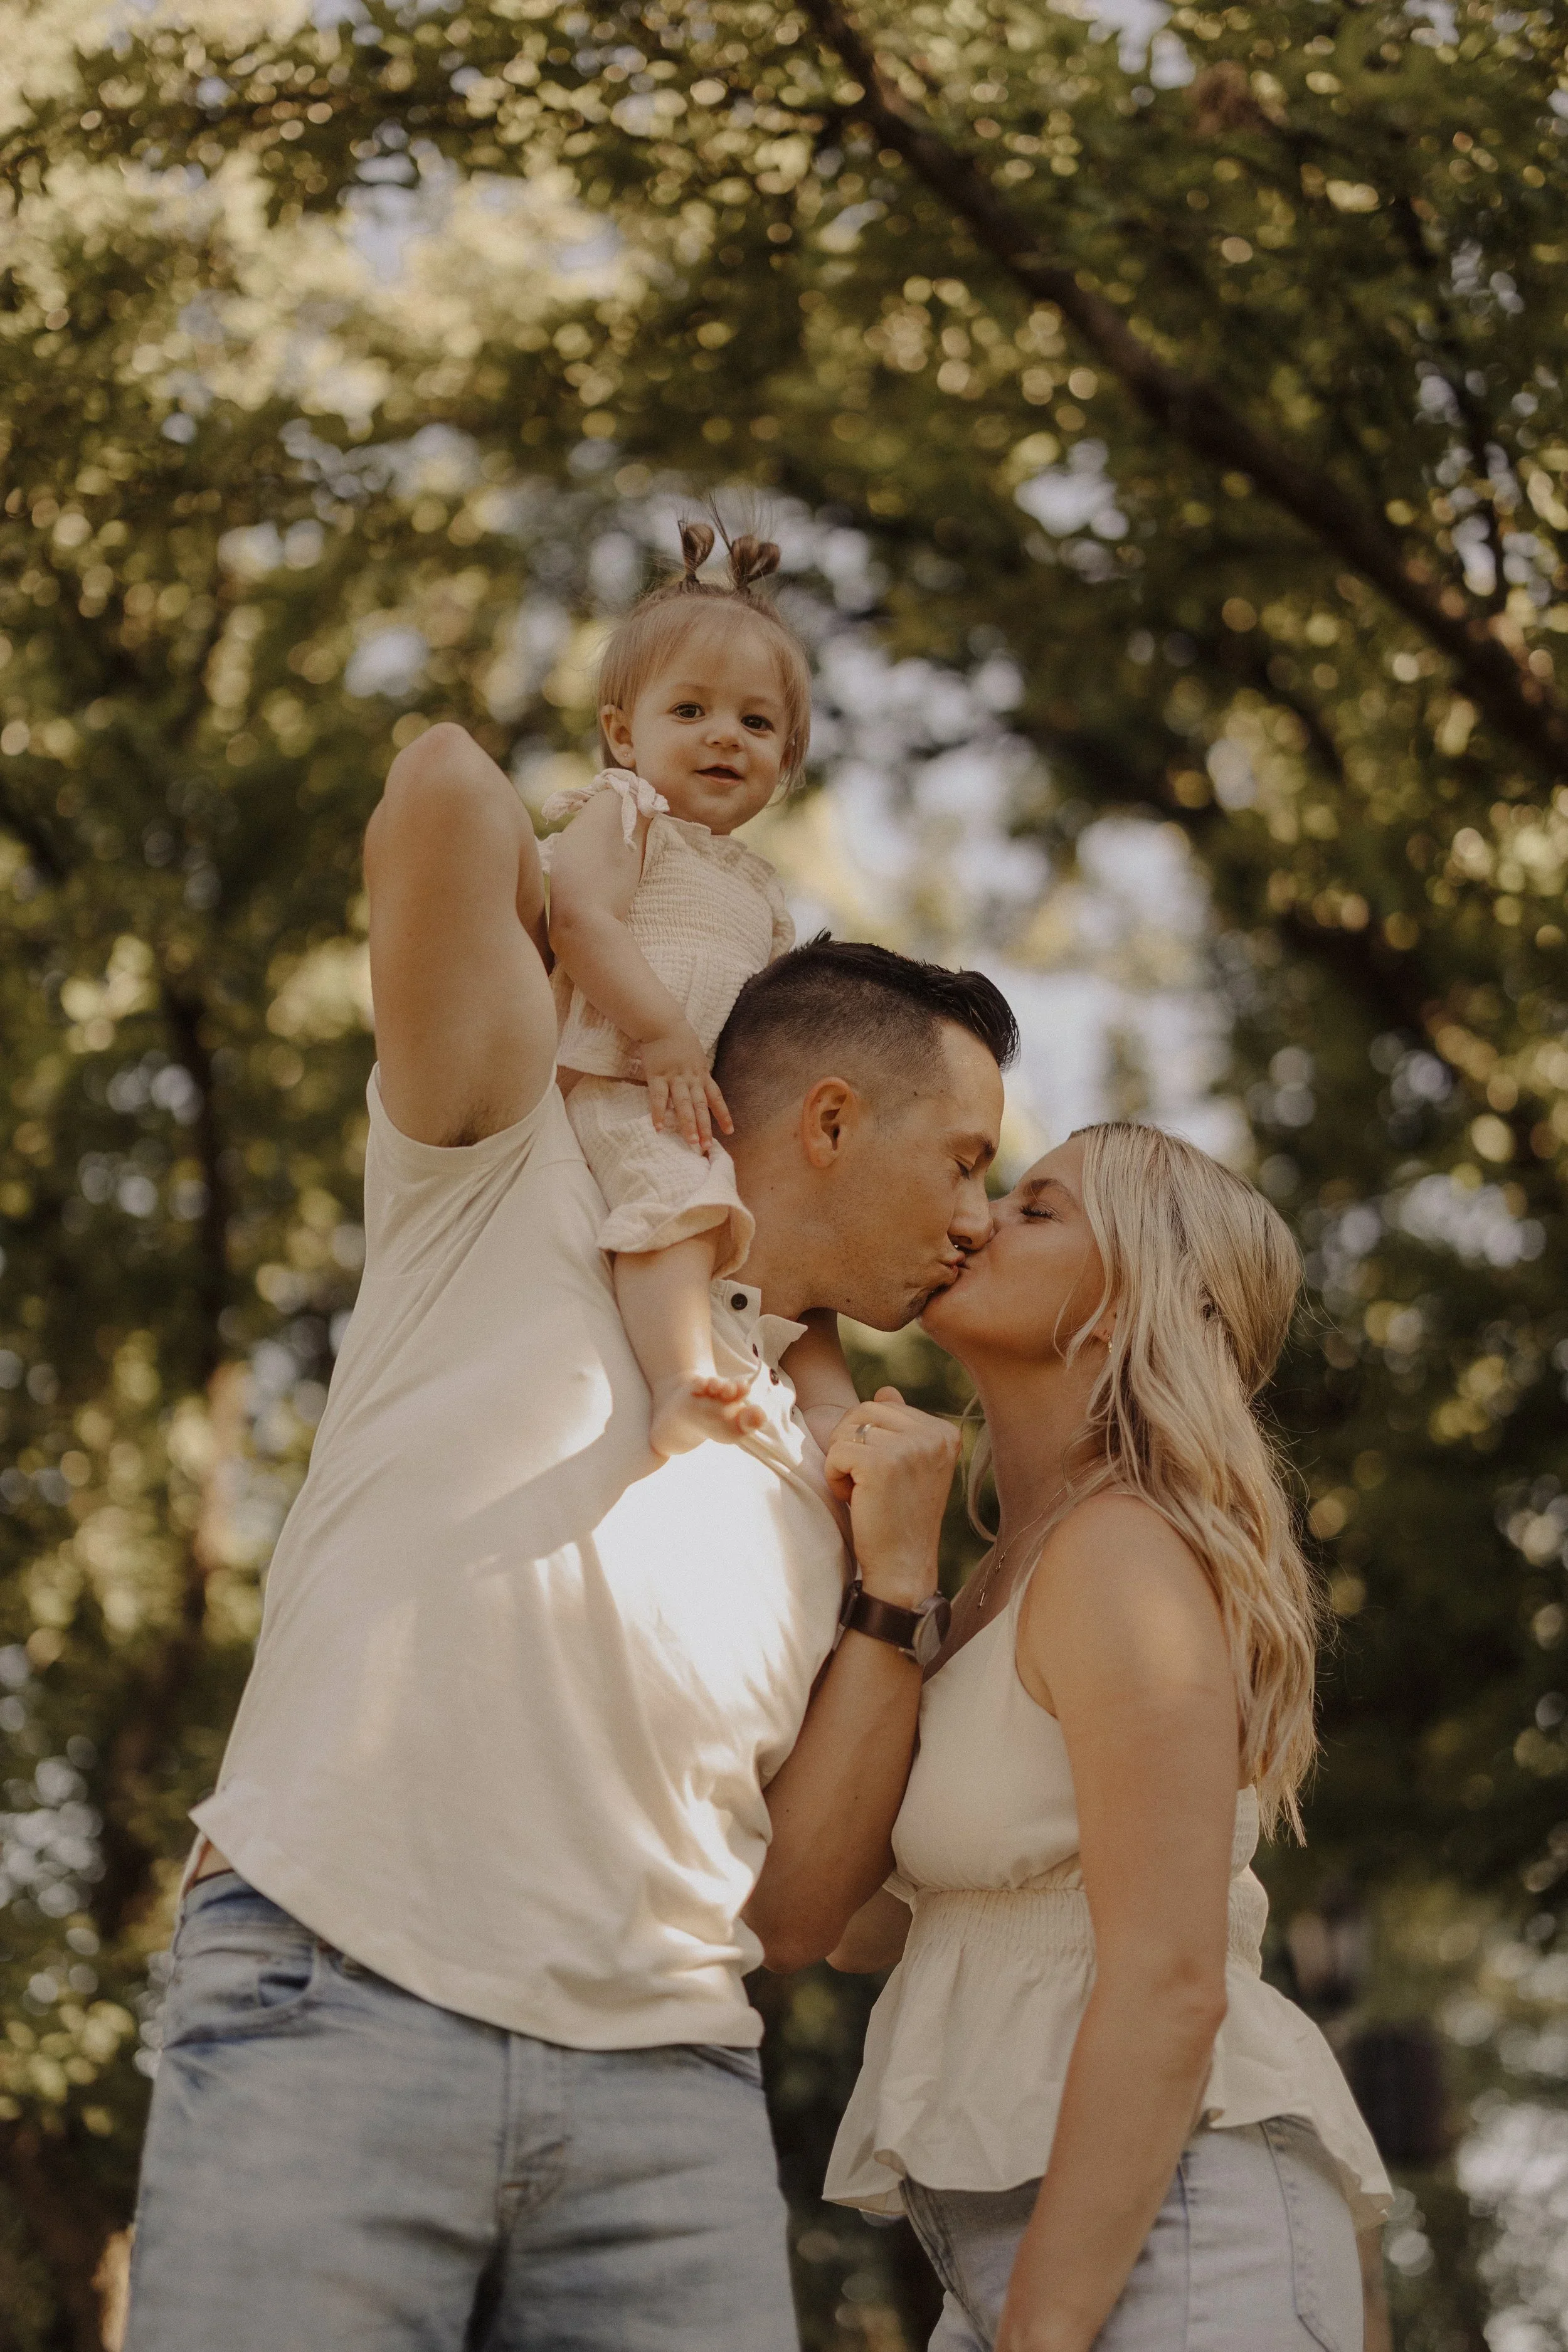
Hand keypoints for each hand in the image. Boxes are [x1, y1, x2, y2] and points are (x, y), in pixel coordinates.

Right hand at [641, 1023, 732, 1152]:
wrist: (663, 1023)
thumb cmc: (679, 1041)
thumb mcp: (696, 1058)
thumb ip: (699, 1074)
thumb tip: (702, 1092)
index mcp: (702, 1074)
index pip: (716, 1098)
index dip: (723, 1115)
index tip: (730, 1132)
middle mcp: (691, 1078)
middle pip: (701, 1106)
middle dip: (705, 1127)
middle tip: (707, 1147)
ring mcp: (674, 1077)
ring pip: (684, 1105)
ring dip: (688, 1125)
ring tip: (691, 1143)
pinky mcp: (657, 1075)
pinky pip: (658, 1097)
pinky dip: (658, 1113)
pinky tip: (659, 1128)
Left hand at [822, 1390, 958, 1609]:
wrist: (903, 1566)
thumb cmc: (901, 1518)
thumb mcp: (910, 1466)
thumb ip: (901, 1426)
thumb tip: (885, 1390)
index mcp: (944, 1432)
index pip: (884, 1405)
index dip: (870, 1439)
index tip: (886, 1475)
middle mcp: (933, 1435)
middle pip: (863, 1410)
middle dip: (851, 1444)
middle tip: (867, 1483)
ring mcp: (910, 1447)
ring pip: (847, 1430)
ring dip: (843, 1462)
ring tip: (864, 1492)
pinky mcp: (882, 1463)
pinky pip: (835, 1451)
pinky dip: (834, 1477)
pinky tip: (855, 1500)